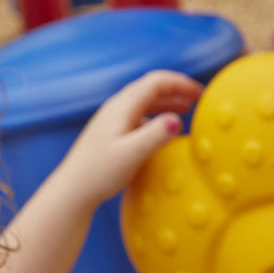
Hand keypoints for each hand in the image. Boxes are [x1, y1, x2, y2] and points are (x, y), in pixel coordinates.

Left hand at [54, 69, 202, 208]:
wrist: (72, 190)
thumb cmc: (99, 174)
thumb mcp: (132, 154)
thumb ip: (155, 136)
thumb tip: (177, 120)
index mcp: (122, 107)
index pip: (156, 82)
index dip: (180, 83)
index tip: (200, 94)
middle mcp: (116, 108)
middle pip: (151, 88)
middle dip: (176, 90)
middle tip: (198, 100)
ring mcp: (112, 120)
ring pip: (145, 102)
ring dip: (167, 102)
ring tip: (186, 109)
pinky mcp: (111, 133)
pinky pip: (138, 115)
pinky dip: (156, 116)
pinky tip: (162, 130)